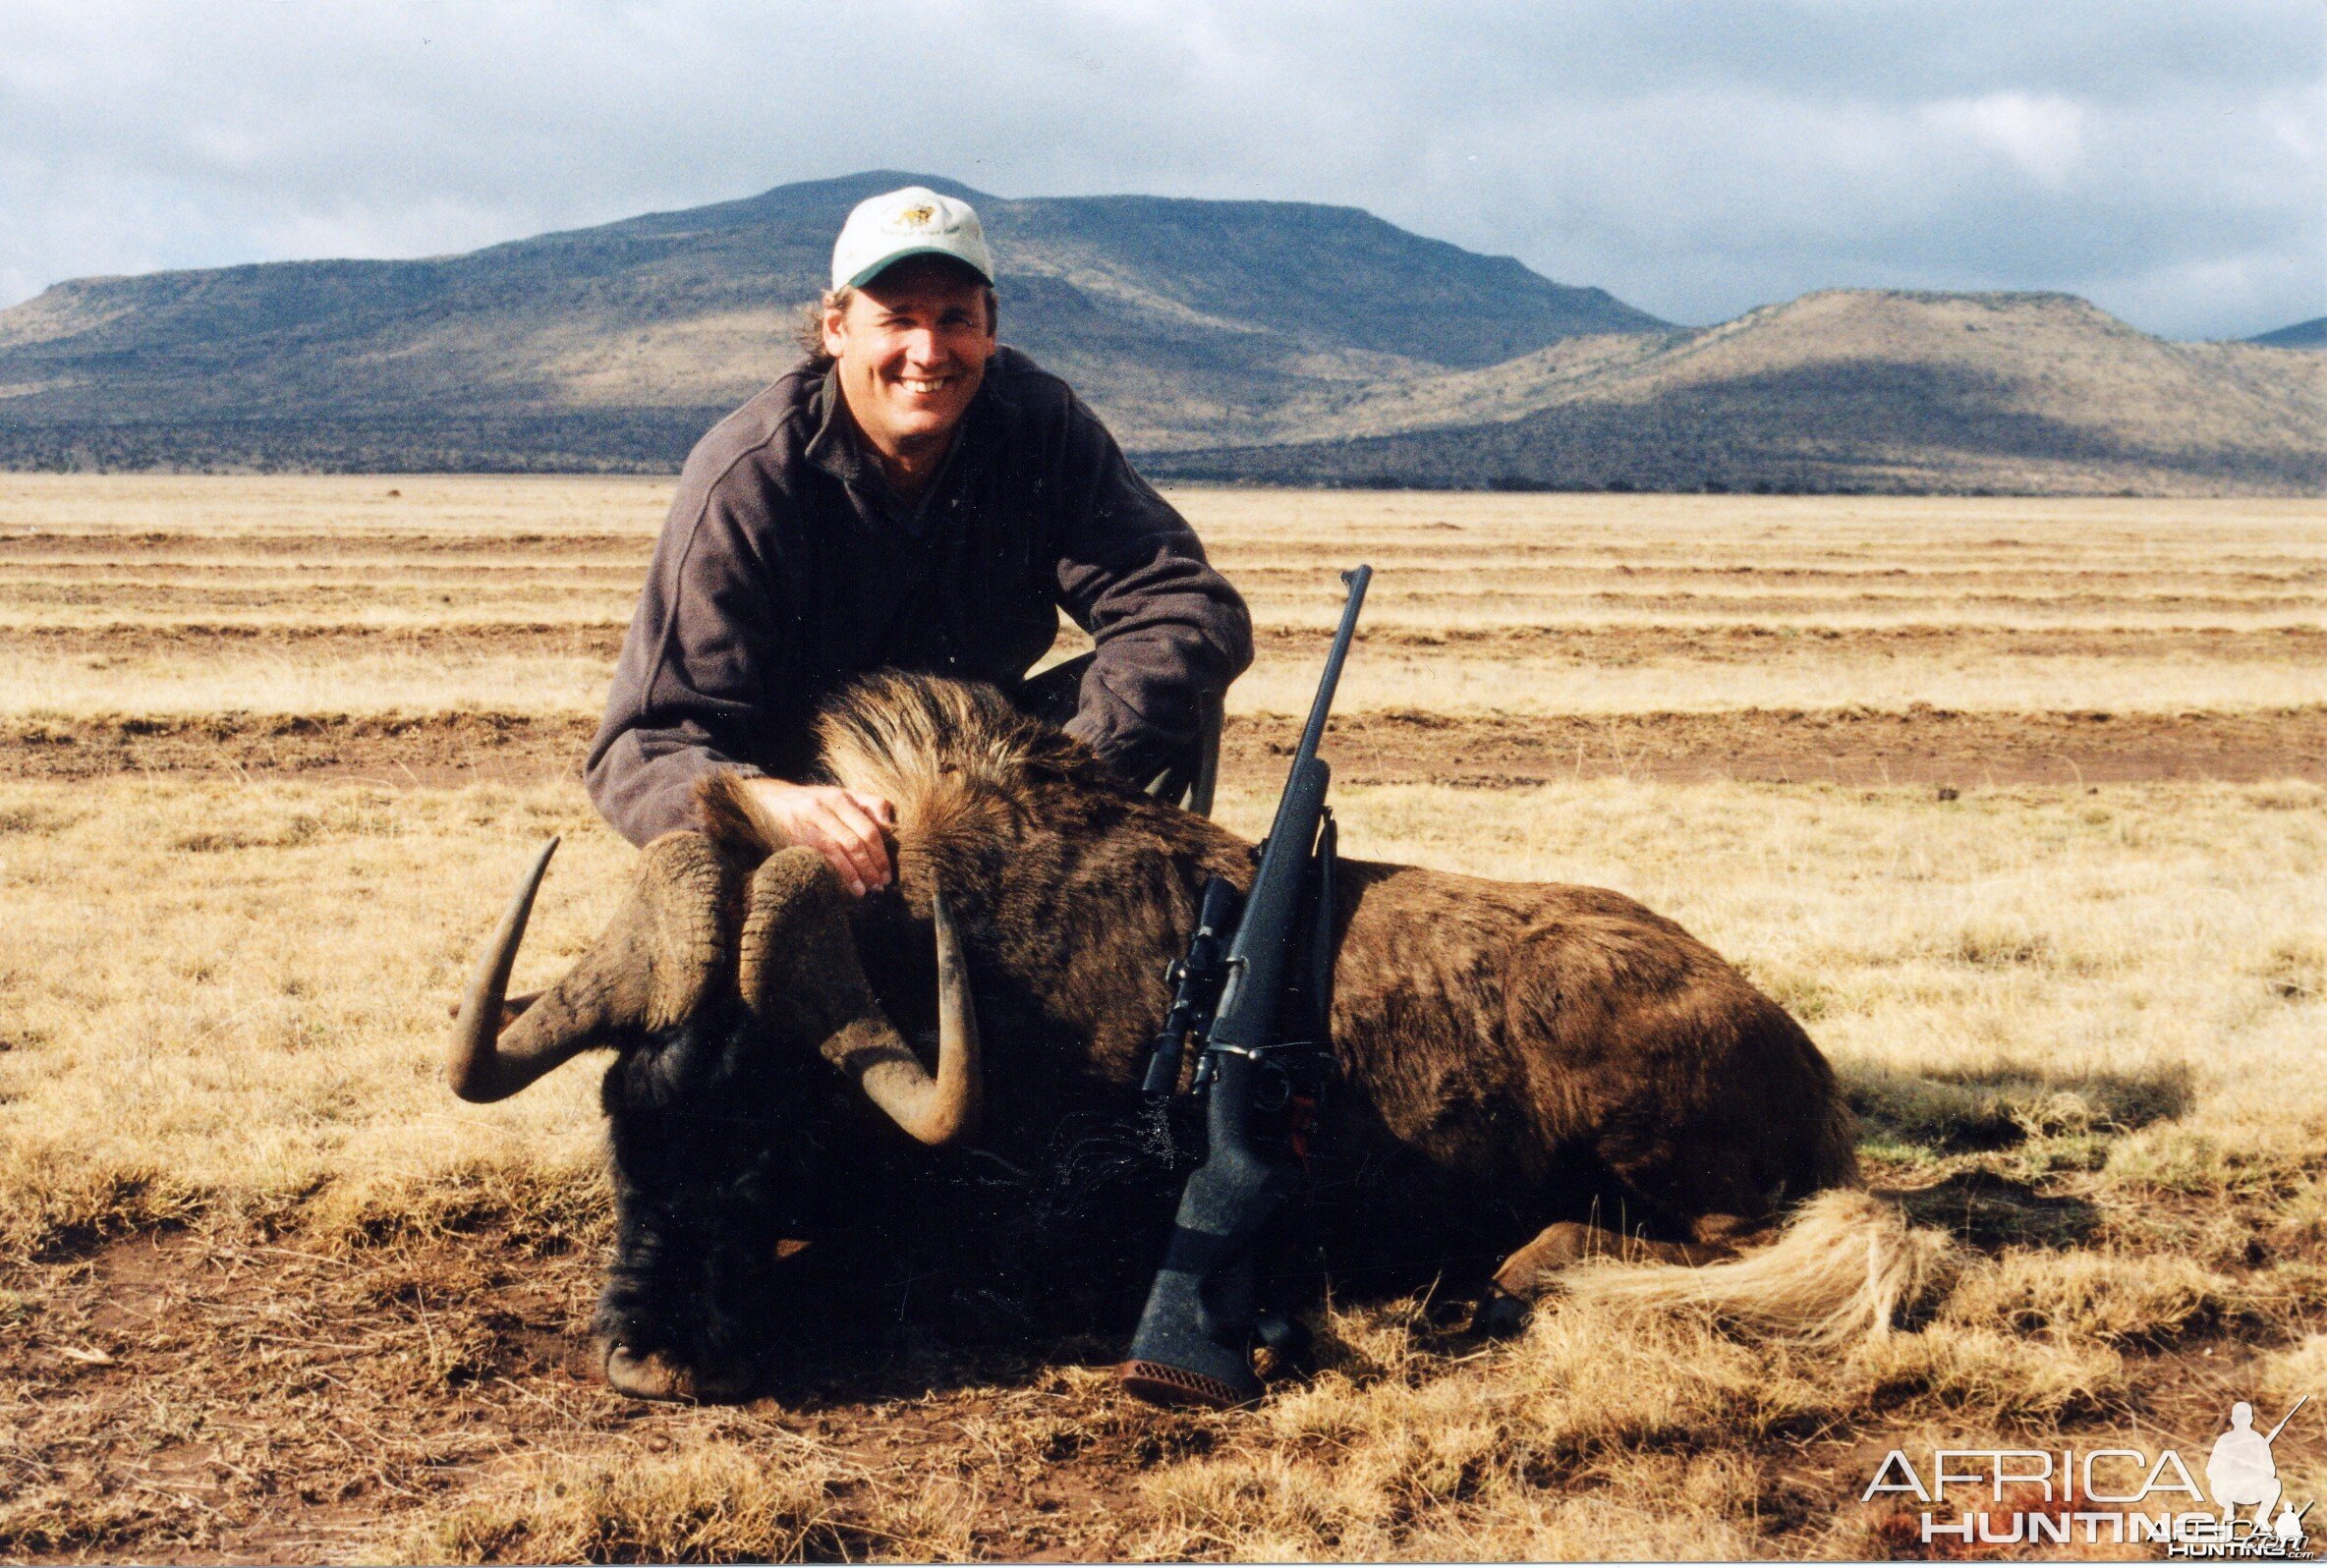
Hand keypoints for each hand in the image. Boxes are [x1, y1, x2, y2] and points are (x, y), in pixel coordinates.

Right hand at [740, 779, 895, 896]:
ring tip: (867, 890)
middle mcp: (825, 808)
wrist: (768, 802)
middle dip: (872, 867)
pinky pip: (823, 857)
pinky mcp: (795, 838)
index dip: (881, 854)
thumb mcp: (840, 797)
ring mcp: (809, 823)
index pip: (869, 828)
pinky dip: (840, 874)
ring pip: (841, 850)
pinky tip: (849, 886)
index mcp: (840, 798)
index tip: (888, 873)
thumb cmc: (813, 803)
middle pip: (857, 841)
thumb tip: (889, 824)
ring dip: (858, 874)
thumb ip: (869, 805)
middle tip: (880, 885)